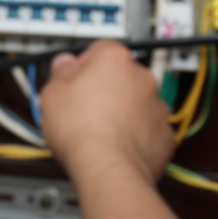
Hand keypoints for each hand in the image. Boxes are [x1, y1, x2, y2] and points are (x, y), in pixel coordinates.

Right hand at [39, 41, 173, 185]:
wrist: (108, 169)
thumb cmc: (82, 132)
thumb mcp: (52, 93)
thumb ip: (60, 72)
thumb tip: (63, 65)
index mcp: (115, 60)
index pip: (100, 49)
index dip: (84, 64)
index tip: (74, 79)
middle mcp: (142, 78)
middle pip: (121, 75)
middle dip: (105, 88)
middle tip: (83, 106)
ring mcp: (157, 106)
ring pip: (137, 101)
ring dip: (122, 110)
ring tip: (99, 129)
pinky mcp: (164, 133)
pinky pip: (148, 127)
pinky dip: (136, 134)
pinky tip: (116, 144)